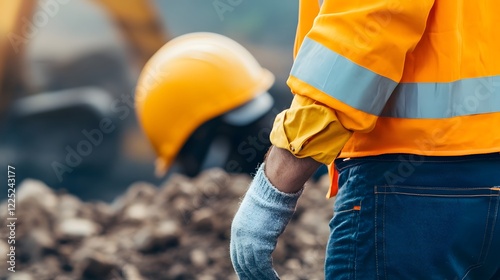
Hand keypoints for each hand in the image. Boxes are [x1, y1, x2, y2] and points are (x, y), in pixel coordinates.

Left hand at [230, 164, 301, 278]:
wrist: (273, 189)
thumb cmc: (272, 196)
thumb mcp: (259, 213)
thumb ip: (258, 224)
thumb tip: (264, 227)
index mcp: (238, 229)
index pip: (236, 255)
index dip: (242, 267)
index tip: (247, 276)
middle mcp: (240, 237)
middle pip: (242, 264)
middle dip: (249, 276)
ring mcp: (249, 241)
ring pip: (252, 268)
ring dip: (260, 279)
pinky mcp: (260, 244)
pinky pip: (263, 267)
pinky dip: (268, 276)